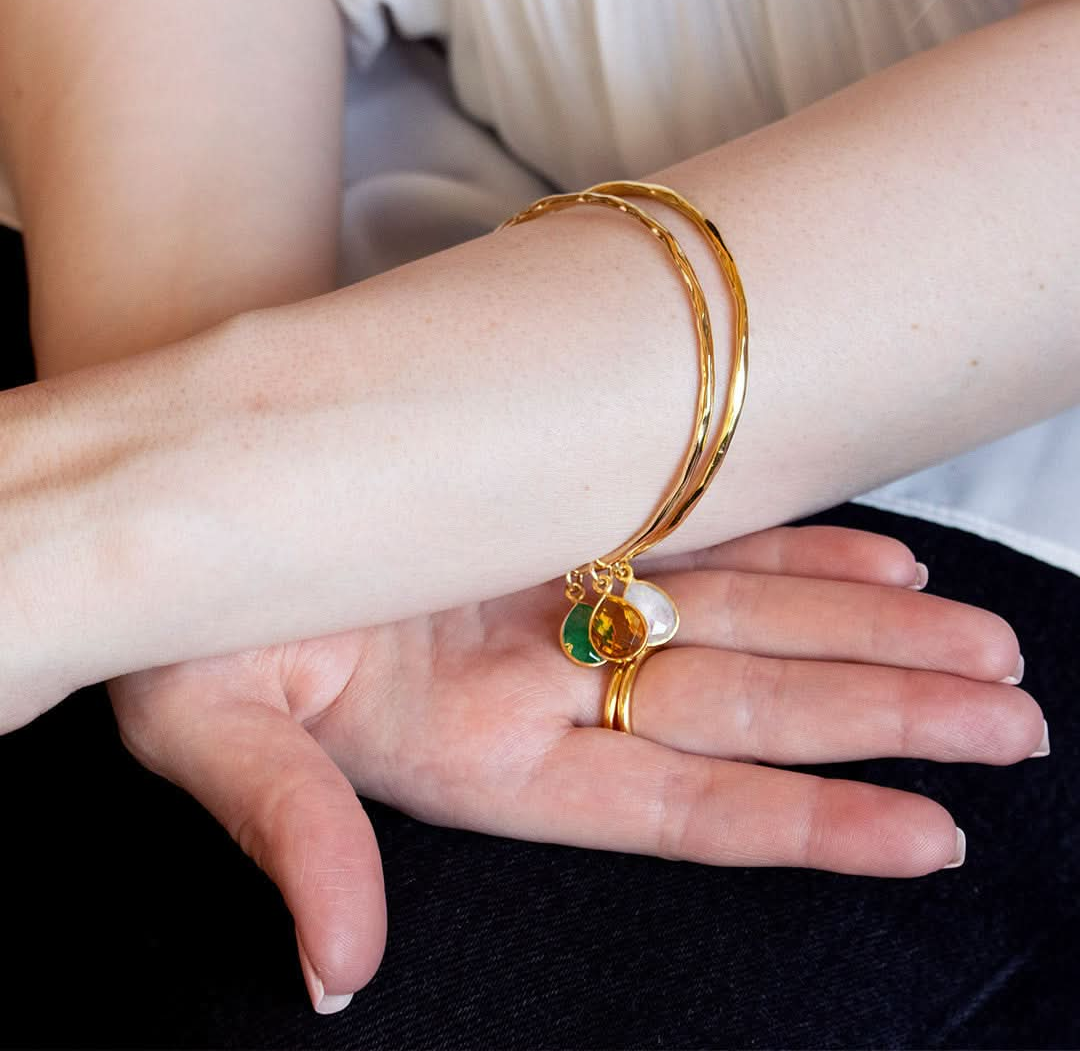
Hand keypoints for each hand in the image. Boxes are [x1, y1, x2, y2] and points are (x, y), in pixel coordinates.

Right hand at [109, 525, 1041, 1011]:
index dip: (799, 820)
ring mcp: (565, 601)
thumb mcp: (213, 730)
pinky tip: (880, 556)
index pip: (672, 803)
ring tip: (981, 646)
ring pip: (747, 619)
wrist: (199, 508)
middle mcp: (545, 682)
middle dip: (880, 713)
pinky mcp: (563, 525)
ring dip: (865, 629)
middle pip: (743, 705)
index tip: (924, 833)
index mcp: (477, 751)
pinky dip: (795, 548)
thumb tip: (335, 967)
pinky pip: (703, 540)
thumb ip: (290, 836)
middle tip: (1008, 717)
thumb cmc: (186, 622)